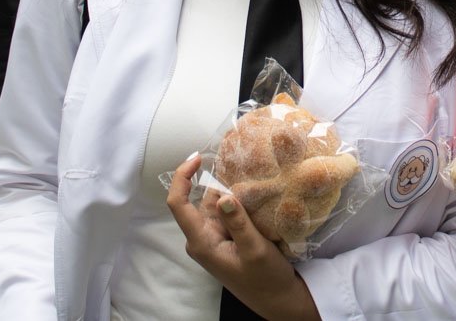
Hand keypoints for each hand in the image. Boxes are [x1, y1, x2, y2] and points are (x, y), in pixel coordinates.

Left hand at [166, 154, 320, 320]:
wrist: (277, 297)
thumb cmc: (265, 278)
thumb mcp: (254, 249)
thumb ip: (239, 222)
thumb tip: (224, 195)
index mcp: (201, 242)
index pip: (178, 204)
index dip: (182, 177)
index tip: (198, 157)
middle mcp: (202, 237)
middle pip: (200, 199)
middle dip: (217, 181)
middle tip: (241, 165)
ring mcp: (215, 237)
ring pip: (216, 203)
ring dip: (231, 190)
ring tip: (252, 176)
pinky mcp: (227, 237)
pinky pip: (228, 212)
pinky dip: (238, 200)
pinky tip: (255, 193)